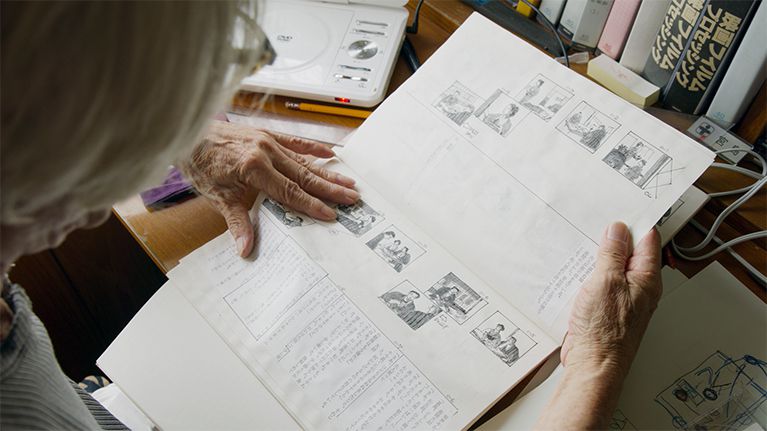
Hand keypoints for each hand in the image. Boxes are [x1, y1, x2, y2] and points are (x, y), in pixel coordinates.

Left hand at [182, 120, 358, 256]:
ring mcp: (268, 141)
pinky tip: (331, 154)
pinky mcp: (267, 134)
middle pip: (305, 175)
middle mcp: (266, 152)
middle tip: (352, 198)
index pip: (290, 192)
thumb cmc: (200, 165)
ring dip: (327, 172)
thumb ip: (236, 223)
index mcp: (254, 168)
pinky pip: (295, 142)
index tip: (331, 214)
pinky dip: (314, 148)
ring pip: (304, 160)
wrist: (187, 133)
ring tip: (348, 181)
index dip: (312, 205)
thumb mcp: (217, 197)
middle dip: (330, 189)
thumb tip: (246, 250)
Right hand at [561, 222, 661, 375]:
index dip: (635, 221)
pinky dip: (588, 274)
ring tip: (581, 243)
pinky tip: (575, 269)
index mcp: (647, 278)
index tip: (621, 206)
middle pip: (628, 252)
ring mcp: (621, 298)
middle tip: (594, 222)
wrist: (592, 363)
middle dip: (612, 237)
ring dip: (596, 257)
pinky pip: (598, 283)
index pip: (647, 240)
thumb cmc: (605, 331)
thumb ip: (612, 254)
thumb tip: (617, 231)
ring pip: (611, 267)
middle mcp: (638, 287)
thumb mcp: (606, 281)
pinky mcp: (605, 307)